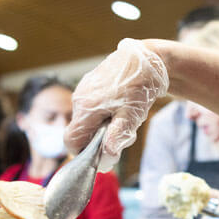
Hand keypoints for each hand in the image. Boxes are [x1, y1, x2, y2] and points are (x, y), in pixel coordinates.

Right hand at [66, 38, 168, 169]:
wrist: (147, 59)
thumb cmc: (140, 87)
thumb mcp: (131, 116)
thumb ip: (117, 138)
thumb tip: (106, 159)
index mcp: (86, 108)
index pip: (71, 141)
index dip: (83, 152)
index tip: (102, 153)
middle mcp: (79, 99)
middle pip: (80, 131)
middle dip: (98, 138)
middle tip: (123, 132)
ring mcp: (83, 89)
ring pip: (86, 119)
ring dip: (102, 125)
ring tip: (124, 116)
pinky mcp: (89, 84)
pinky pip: (90, 106)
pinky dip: (102, 112)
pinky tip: (120, 106)